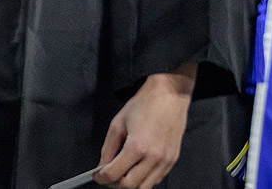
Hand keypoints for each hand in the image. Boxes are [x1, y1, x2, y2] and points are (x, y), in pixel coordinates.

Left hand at [94, 62, 196, 188]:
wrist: (171, 93)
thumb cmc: (146, 103)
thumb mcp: (118, 122)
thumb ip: (108, 148)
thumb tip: (102, 166)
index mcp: (137, 146)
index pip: (113, 175)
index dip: (101, 177)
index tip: (98, 175)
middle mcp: (153, 156)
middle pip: (129, 186)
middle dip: (115, 182)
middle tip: (110, 174)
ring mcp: (165, 159)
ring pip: (144, 187)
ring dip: (131, 183)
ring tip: (126, 171)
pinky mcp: (173, 158)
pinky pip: (157, 179)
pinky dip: (145, 178)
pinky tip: (140, 166)